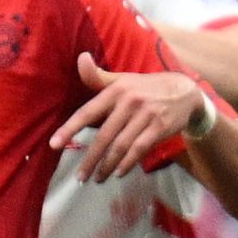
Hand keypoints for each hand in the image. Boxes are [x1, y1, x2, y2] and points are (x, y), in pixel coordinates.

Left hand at [53, 54, 214, 181]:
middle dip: (90, 159)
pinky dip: (127, 163)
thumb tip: (80, 58)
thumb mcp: (122, 80)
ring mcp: (146, 115)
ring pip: (121, 146)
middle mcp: (129, 102)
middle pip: (104, 136)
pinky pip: (139, 149)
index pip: (87, 112)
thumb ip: (98, 77)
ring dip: (107, 166)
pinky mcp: (159, 127)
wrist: (184, 91)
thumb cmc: (145, 87)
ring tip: (97, 179)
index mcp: (115, 90)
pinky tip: (118, 173)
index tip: (54, 144)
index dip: (70, 128)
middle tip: (80, 176)